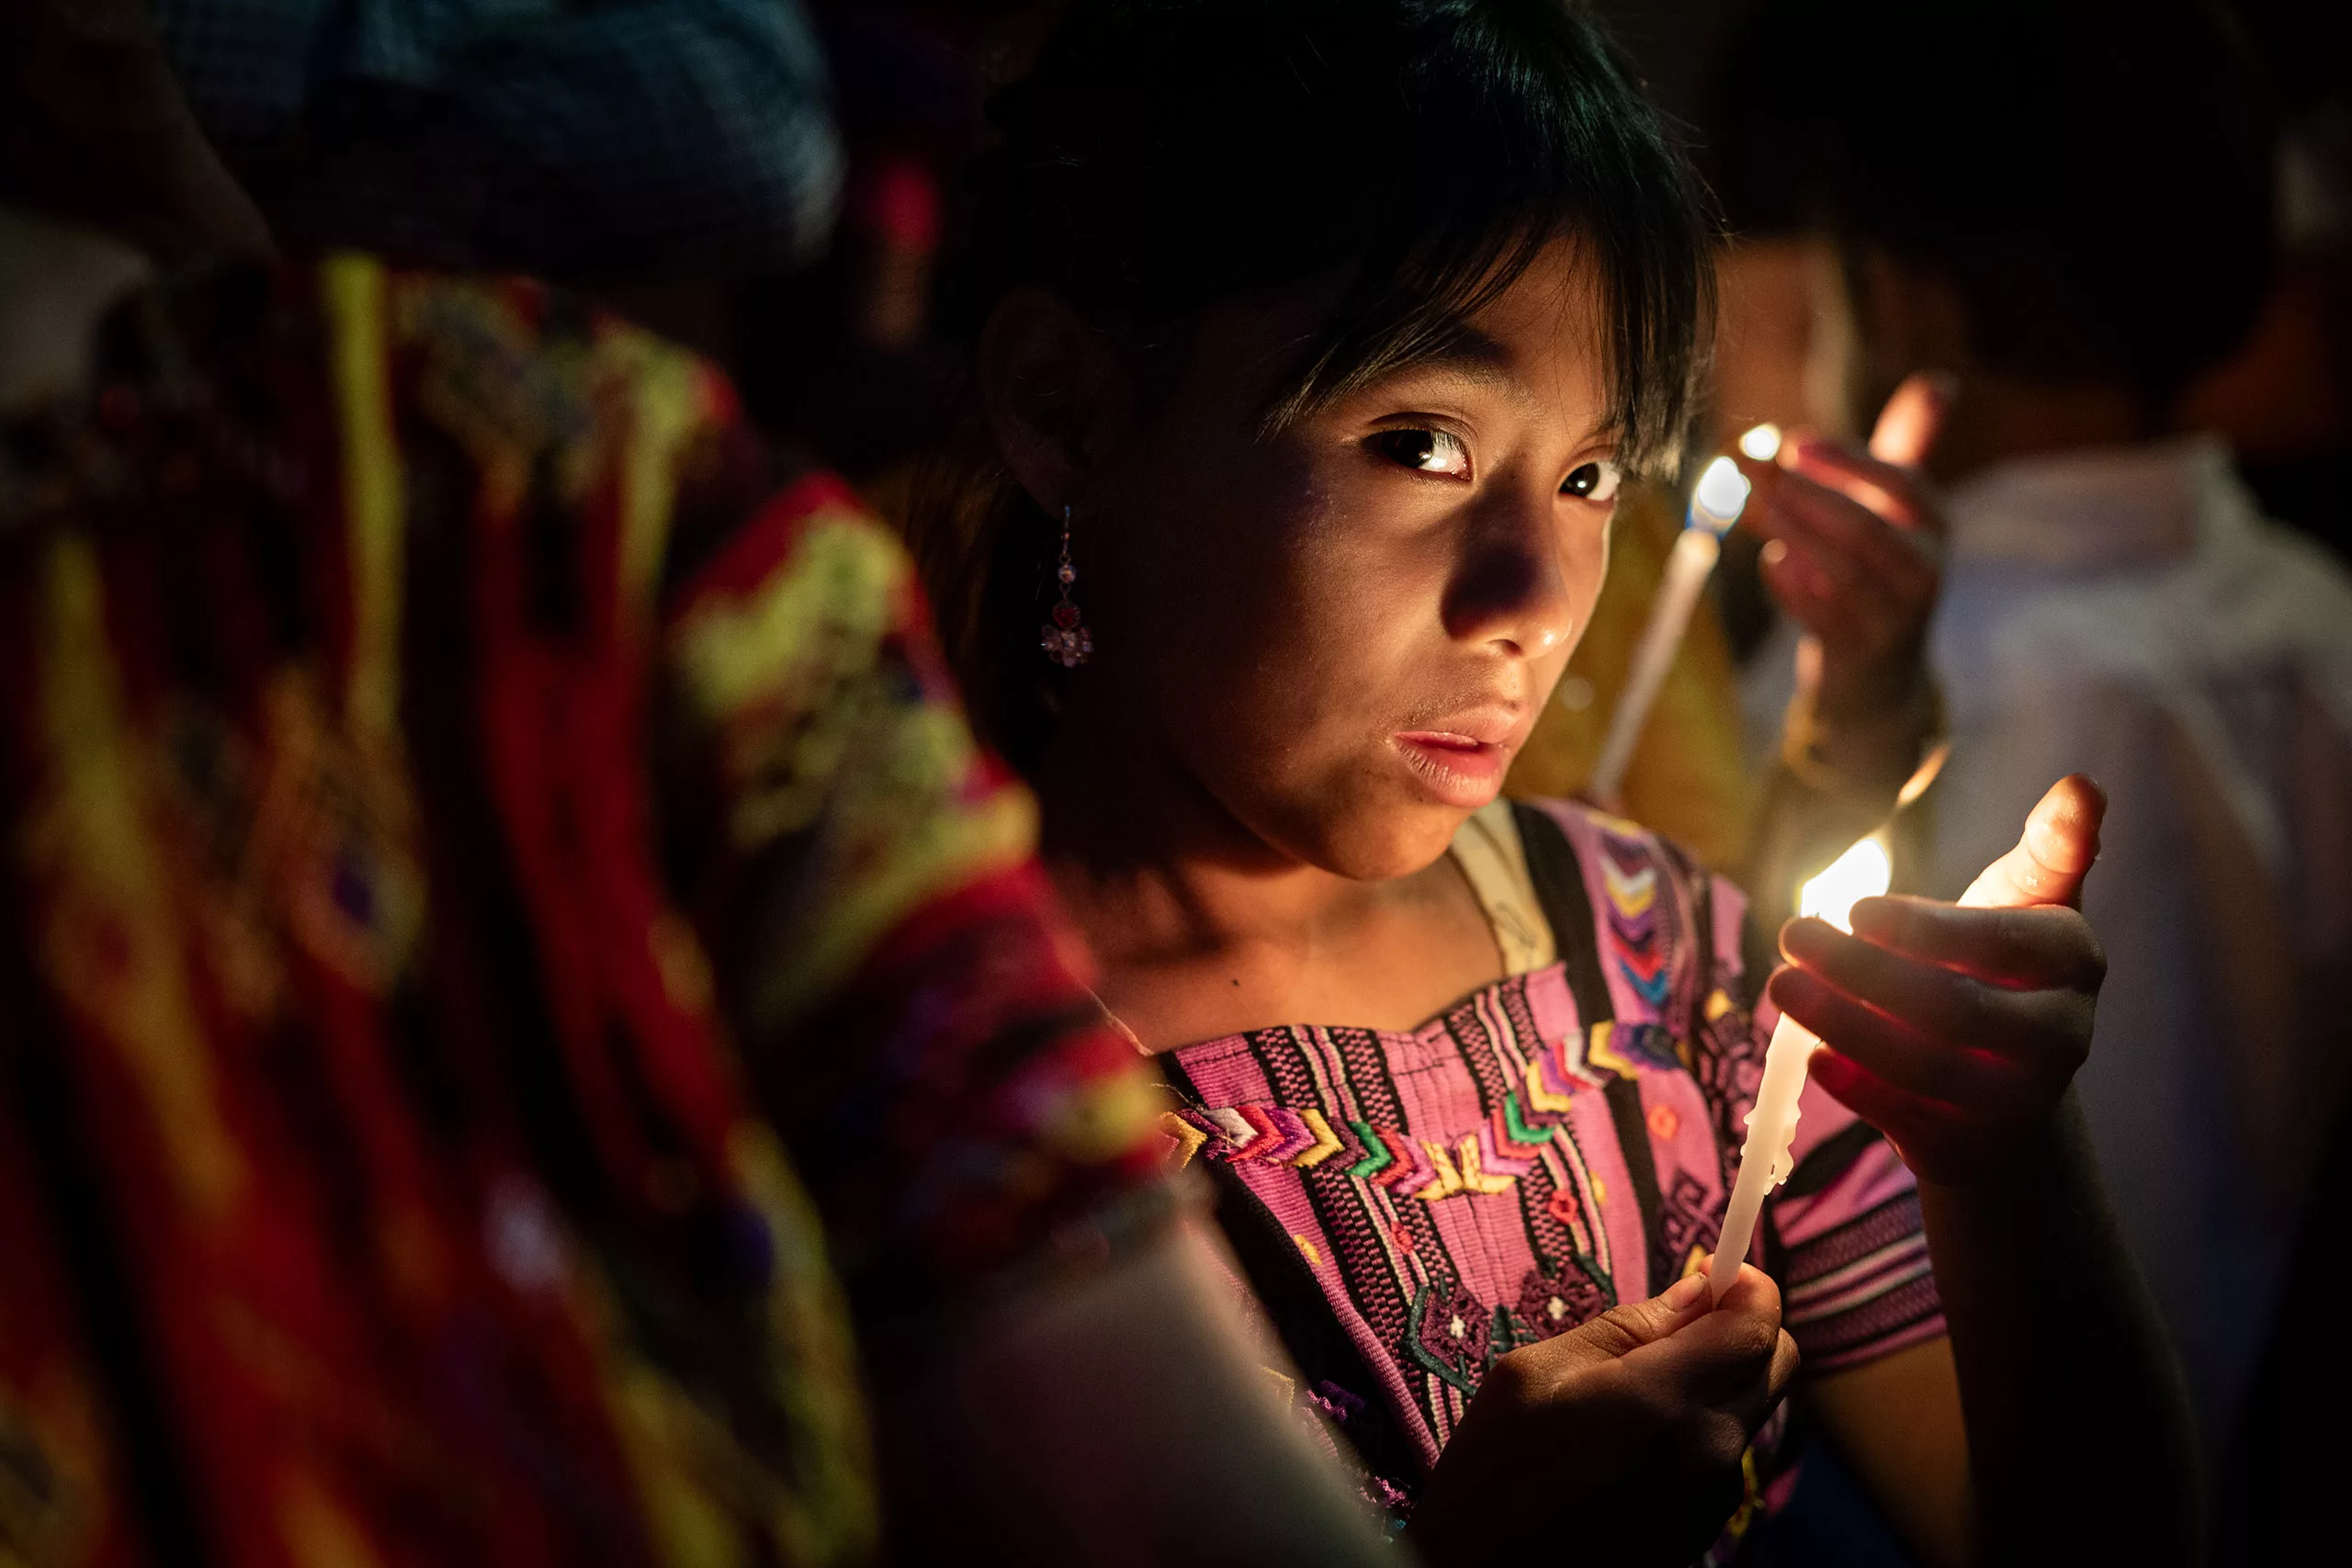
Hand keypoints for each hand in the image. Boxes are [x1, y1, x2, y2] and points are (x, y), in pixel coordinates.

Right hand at [1409, 1265, 1799, 1567]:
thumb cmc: (1491, 1476)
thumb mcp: (1531, 1375)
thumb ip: (1624, 1329)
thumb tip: (1697, 1293)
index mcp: (1661, 1400)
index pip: (1757, 1324)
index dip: (1749, 1285)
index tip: (1719, 1272)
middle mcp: (1707, 1450)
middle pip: (1778, 1364)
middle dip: (1744, 1330)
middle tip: (1681, 1325)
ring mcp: (1712, 1499)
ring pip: (1752, 1410)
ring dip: (1719, 1384)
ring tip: (1638, 1394)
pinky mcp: (1704, 1531)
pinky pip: (1727, 1457)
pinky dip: (1702, 1431)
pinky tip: (1638, 1444)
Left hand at [1737, 374, 1949, 730]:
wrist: (1878, 666)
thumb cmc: (1881, 563)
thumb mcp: (1900, 504)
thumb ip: (1912, 443)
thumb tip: (1941, 381)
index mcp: (1934, 523)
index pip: (1899, 483)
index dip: (1844, 461)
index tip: (1793, 444)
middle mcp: (1923, 568)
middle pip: (1865, 528)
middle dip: (1806, 495)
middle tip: (1753, 469)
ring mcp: (1893, 614)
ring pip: (1843, 572)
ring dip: (1793, 534)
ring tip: (1753, 507)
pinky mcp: (1858, 650)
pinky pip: (1822, 616)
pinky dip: (1793, 587)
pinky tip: (1770, 561)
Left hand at [1770, 775, 2109, 1183]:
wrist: (2010, 1086)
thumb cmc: (2002, 970)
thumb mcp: (2028, 904)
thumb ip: (2050, 848)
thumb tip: (2082, 784)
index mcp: (2072, 961)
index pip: (2002, 942)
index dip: (1927, 928)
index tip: (1857, 908)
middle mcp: (2059, 1036)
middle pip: (1953, 1008)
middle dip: (1861, 971)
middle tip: (1791, 932)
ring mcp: (2018, 1100)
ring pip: (1924, 1068)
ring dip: (1843, 1024)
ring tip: (1781, 984)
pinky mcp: (1971, 1145)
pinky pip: (1907, 1120)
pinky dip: (1856, 1088)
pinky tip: (1811, 1056)